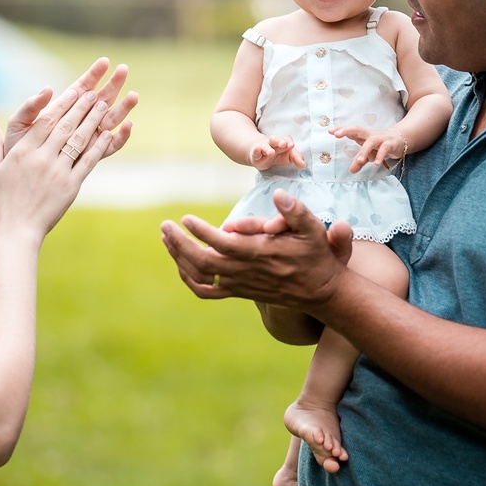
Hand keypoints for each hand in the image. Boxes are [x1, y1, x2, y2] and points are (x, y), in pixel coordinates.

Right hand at [0, 67, 130, 237]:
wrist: (15, 232)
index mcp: (22, 152)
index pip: (45, 121)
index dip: (61, 104)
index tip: (73, 91)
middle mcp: (42, 158)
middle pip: (65, 126)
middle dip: (81, 107)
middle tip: (94, 92)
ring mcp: (58, 172)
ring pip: (78, 141)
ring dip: (92, 121)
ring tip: (103, 105)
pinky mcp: (70, 186)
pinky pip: (87, 162)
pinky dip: (98, 147)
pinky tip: (107, 134)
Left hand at [2, 58, 137, 157]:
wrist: (17, 179)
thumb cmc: (16, 149)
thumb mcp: (18, 125)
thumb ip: (31, 108)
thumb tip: (47, 89)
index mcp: (61, 111)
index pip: (80, 88)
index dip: (93, 75)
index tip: (104, 61)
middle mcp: (77, 123)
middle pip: (100, 100)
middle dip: (113, 85)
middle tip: (124, 69)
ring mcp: (86, 139)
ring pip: (109, 120)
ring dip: (123, 107)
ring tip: (134, 95)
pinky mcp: (91, 157)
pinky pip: (110, 147)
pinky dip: (121, 137)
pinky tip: (128, 125)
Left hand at [159, 190, 352, 309]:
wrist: (320, 291)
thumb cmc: (315, 256)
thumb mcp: (313, 230)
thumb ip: (296, 211)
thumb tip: (278, 194)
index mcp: (259, 254)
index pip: (223, 244)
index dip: (201, 233)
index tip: (186, 218)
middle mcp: (245, 271)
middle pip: (203, 262)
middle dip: (180, 244)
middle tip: (165, 226)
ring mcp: (239, 284)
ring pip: (200, 276)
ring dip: (179, 257)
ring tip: (166, 238)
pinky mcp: (238, 291)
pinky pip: (206, 291)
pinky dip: (189, 279)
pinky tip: (180, 263)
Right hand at [248, 134, 305, 170]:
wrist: (261, 155)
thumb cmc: (278, 154)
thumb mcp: (288, 156)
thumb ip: (296, 159)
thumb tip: (303, 165)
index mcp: (282, 142)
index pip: (286, 139)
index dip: (288, 141)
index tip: (291, 145)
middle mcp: (272, 143)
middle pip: (275, 139)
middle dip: (279, 141)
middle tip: (283, 144)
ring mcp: (263, 147)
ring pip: (265, 146)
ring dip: (268, 148)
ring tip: (271, 152)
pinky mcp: (255, 154)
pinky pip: (255, 151)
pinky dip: (256, 150)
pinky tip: (257, 150)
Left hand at [330, 126, 407, 174]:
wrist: (401, 140)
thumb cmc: (380, 146)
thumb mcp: (369, 155)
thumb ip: (360, 161)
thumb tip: (351, 171)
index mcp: (363, 135)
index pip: (350, 131)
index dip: (340, 129)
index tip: (329, 131)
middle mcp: (370, 135)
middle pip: (357, 129)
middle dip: (347, 130)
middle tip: (337, 135)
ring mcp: (381, 138)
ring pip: (371, 141)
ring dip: (364, 150)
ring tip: (360, 161)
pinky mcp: (390, 144)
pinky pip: (384, 149)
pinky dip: (380, 156)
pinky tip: (376, 163)